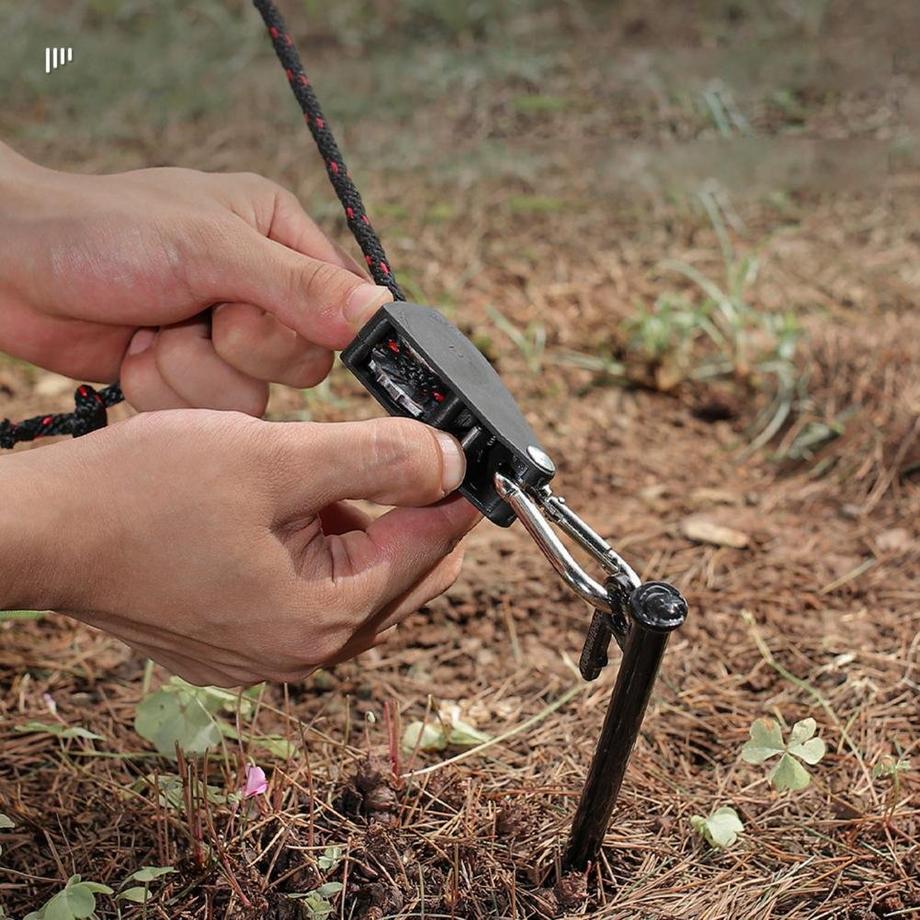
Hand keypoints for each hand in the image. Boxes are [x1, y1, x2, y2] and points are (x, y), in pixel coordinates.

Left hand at [0, 141, 391, 413]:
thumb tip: (379, 311)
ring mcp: (224, 340)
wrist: (9, 266)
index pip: (342, 307)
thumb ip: (298, 285)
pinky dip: (167, 393)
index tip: (268, 328)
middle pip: (304, 364)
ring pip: (257, 402)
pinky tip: (136, 354)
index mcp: (279, 240)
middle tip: (199, 315)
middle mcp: (262, 293)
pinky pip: (211, 417)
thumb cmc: (101, 231)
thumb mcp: (210, 249)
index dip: (313, 330)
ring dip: (195, 374)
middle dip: (240, 350)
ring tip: (154, 331)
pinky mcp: (190, 379)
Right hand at [2, 412, 478, 686]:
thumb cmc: (142, 493)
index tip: (469, 452)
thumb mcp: (275, 459)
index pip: (428, 552)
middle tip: (405, 450)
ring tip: (325, 471)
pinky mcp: (238, 641)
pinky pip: (312, 592)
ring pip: (357, 583)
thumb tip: (451, 462)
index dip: (456, 494)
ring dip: (361, 526)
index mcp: (322, 618)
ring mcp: (267, 653)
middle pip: (401, 576)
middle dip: (412, 511)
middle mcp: (301, 652)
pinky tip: (291, 505)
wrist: (42, 532)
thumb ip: (376, 459)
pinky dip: (321, 546)